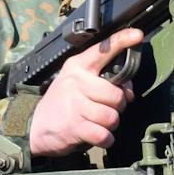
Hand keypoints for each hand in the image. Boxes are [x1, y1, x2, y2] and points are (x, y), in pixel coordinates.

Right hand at [28, 27, 143, 155]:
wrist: (36, 126)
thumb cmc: (62, 103)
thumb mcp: (77, 83)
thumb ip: (102, 81)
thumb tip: (128, 90)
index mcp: (78, 67)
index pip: (102, 50)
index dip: (121, 41)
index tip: (137, 35)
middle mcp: (76, 82)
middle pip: (116, 94)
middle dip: (118, 106)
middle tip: (107, 108)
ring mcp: (74, 105)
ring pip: (112, 116)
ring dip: (111, 124)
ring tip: (99, 122)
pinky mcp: (74, 127)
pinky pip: (104, 134)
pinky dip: (106, 139)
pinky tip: (98, 135)